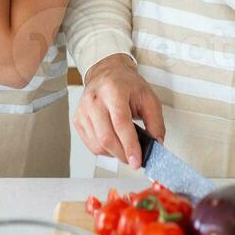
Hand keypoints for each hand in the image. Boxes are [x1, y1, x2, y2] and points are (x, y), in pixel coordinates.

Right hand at [73, 54, 164, 168]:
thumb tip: (156, 144)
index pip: (120, 123)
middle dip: (123, 154)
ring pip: (98, 145)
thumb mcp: (149, 98)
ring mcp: (83, 110)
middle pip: (106, 137)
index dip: (129, 145)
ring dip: (114, 153)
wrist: (107, 73)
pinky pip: (91, 145)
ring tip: (125, 147)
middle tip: (134, 160)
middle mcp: (94, 100)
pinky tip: (113, 142)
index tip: (137, 161)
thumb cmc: (127, 85)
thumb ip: (156, 122)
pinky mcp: (77, 120)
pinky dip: (104, 150)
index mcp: (113, 90)